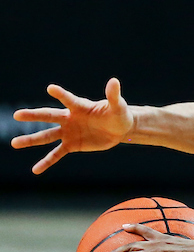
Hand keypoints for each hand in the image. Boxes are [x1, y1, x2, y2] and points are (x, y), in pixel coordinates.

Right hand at [11, 78, 133, 173]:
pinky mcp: (72, 145)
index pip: (69, 100)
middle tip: (16, 114)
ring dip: (31, 140)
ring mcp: (68, 132)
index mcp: (80, 106)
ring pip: (47, 136)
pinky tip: (36, 170)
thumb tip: (114, 81)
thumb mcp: (118, 106)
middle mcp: (69, 118)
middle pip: (49, 116)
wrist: (120, 129)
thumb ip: (113, 95)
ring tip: (14, 143)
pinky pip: (57, 154)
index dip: (61, 94)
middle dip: (33, 116)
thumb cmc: (118, 114)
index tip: (51, 88)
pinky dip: (47, 162)